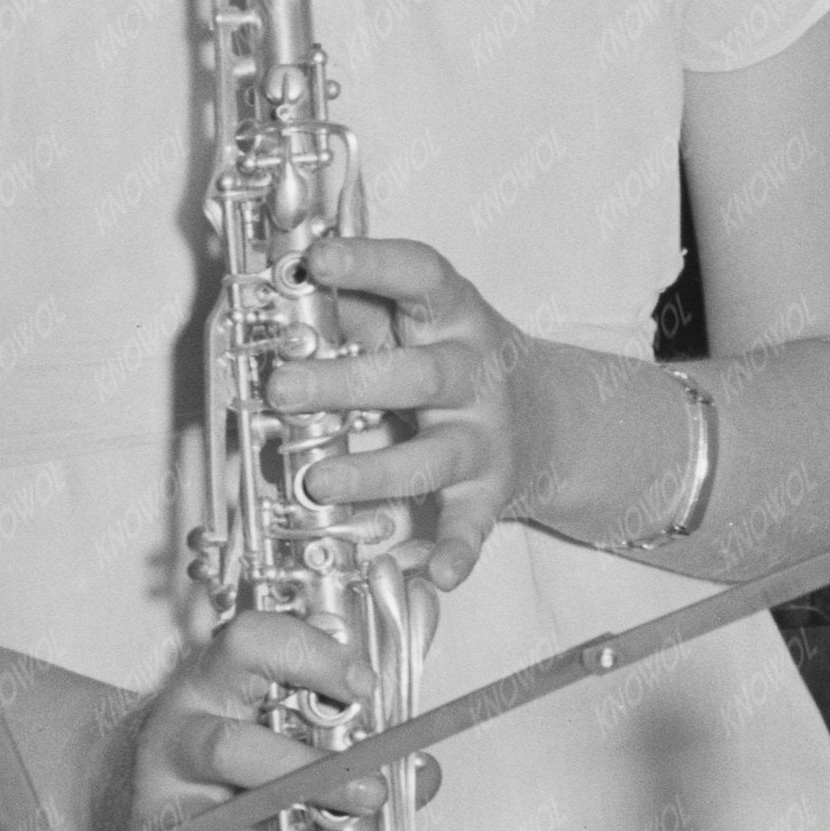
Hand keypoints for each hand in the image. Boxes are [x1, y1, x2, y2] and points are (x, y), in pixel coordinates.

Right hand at [94, 609, 385, 830]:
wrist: (121, 782)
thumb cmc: (226, 752)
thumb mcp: (274, 719)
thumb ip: (352, 743)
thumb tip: (423, 776)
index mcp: (213, 685)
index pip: (248, 643)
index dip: (305, 656)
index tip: (365, 686)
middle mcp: (177, 742)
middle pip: (232, 750)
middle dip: (307, 775)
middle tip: (375, 797)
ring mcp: (157, 812)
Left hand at [278, 227, 537, 594]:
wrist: (548, 420)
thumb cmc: (451, 361)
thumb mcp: (414, 320)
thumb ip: (353, 302)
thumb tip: (281, 275)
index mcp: (450, 314)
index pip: (416, 276)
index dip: (370, 263)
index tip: (318, 258)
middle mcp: (473, 372)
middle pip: (415, 376)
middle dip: (346, 382)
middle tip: (282, 389)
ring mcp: (484, 435)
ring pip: (433, 455)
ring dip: (374, 471)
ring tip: (317, 483)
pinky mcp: (491, 492)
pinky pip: (473, 523)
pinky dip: (455, 549)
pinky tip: (434, 572)